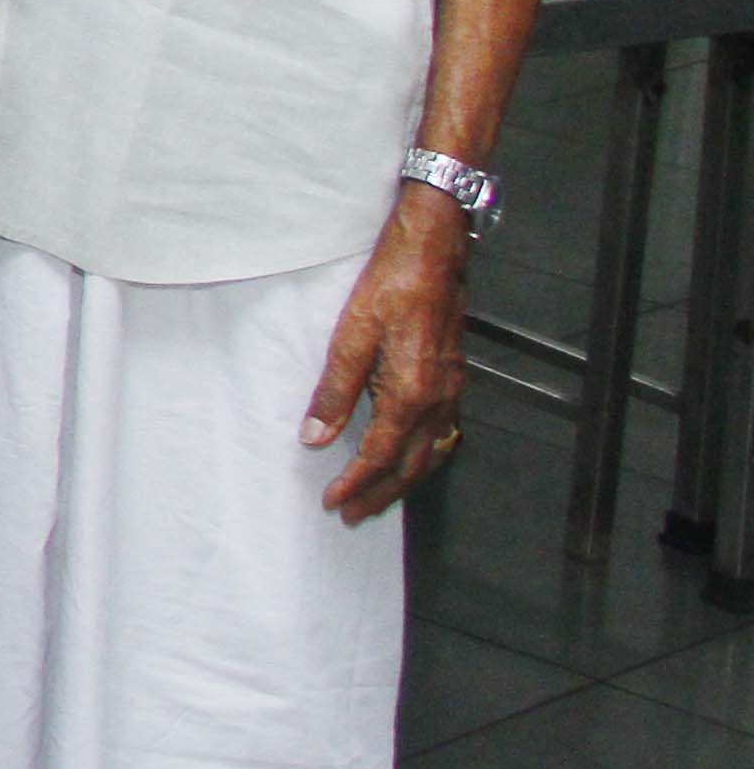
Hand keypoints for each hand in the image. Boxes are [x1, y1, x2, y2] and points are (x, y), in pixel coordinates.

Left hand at [305, 188, 471, 522]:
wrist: (433, 253)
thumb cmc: (391, 287)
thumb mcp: (351, 336)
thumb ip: (334, 391)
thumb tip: (315, 436)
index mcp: (411, 394)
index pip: (378, 455)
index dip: (354, 483)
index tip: (332, 502)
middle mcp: (438, 401)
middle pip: (410, 466)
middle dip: (380, 495)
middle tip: (352, 515)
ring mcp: (452, 392)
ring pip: (431, 455)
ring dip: (403, 482)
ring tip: (378, 499)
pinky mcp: (453, 379)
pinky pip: (444, 434)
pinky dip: (425, 457)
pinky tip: (412, 459)